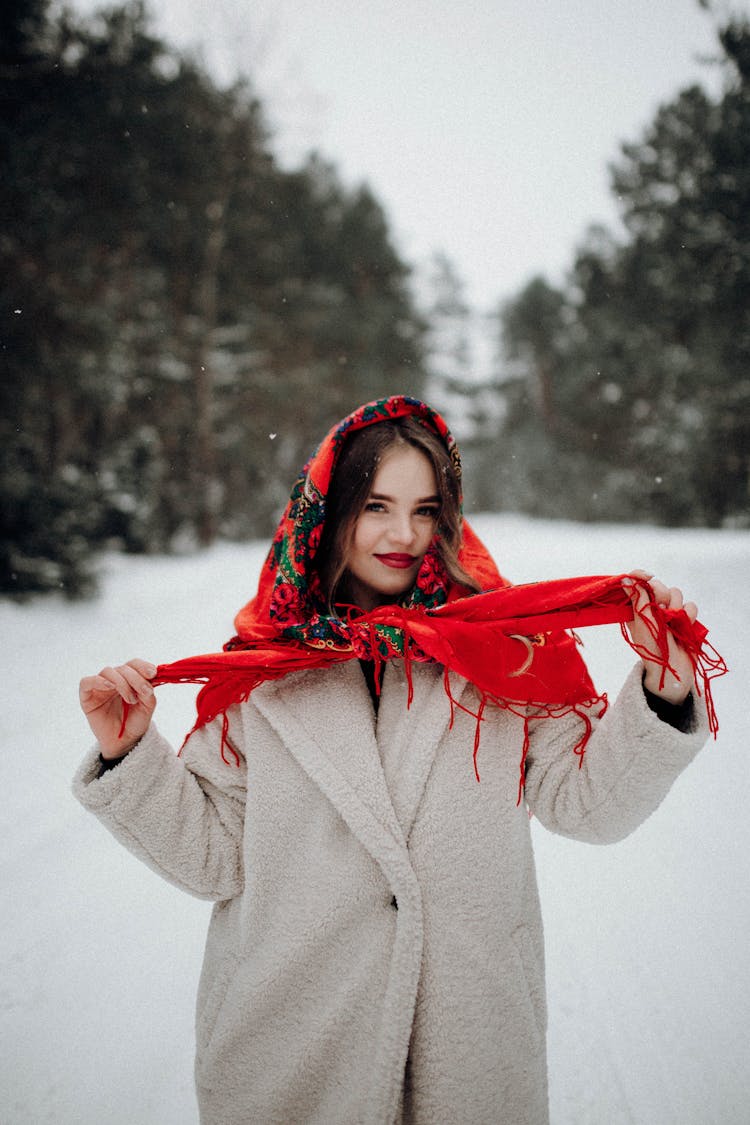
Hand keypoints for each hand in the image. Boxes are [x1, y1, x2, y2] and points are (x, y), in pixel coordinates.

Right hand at [79, 658, 157, 757]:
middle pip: (123, 668)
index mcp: (129, 678)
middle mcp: (114, 680)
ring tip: (131, 700)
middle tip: (144, 692)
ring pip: (108, 672)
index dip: (143, 666)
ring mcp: (100, 686)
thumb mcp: (147, 706)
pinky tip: (110, 686)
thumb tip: (150, 679)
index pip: (134, 664)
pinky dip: (98, 681)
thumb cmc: (135, 722)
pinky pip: (87, 682)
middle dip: (136, 678)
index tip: (153, 673)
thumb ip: (148, 691)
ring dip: (122, 683)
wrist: (124, 742)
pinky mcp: (87, 696)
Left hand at [623, 570, 696, 703]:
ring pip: (677, 594)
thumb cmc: (652, 648)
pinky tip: (684, 629)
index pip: (639, 583)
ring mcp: (670, 613)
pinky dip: (689, 617)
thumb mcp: (642, 622)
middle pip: (660, 585)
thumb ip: (638, 599)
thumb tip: (624, 579)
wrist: (673, 670)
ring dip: (677, 610)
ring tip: (673, 626)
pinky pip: (691, 606)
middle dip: (663, 596)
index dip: (642, 577)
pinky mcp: (685, 619)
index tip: (648, 577)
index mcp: (637, 608)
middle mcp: (653, 608)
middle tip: (662, 611)